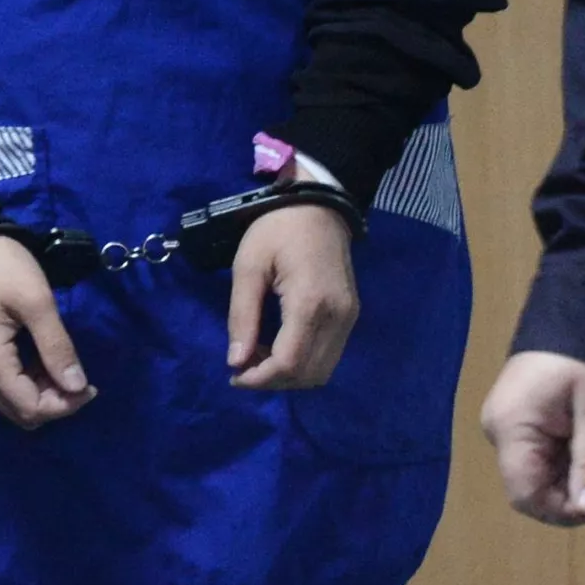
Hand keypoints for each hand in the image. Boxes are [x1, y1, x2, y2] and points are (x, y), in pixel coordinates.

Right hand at [0, 232, 94, 429]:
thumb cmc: (1, 267)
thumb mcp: (37, 300)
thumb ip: (56, 345)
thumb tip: (77, 386)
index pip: (30, 409)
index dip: (64, 405)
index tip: (91, 386)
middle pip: (21, 413)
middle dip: (55, 403)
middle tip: (82, 378)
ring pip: (13, 403)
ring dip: (43, 394)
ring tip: (67, 369)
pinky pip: (4, 388)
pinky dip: (29, 383)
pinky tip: (46, 362)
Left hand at [226, 199, 359, 388]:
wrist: (318, 204)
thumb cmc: (278, 228)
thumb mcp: (249, 265)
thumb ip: (242, 315)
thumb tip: (236, 362)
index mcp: (310, 302)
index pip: (290, 363)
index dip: (260, 379)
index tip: (234, 375)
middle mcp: (337, 316)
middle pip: (308, 374)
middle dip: (272, 381)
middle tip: (243, 367)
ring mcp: (348, 317)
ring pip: (321, 371)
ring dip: (289, 375)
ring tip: (259, 356)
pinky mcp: (350, 314)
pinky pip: (329, 355)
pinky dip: (303, 363)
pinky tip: (279, 346)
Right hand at [480, 350, 584, 524]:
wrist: (578, 306)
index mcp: (510, 427)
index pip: (526, 495)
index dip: (563, 510)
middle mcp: (500, 430)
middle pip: (536, 486)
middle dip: (579, 484)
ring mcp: (509, 422)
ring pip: (545, 472)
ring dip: (582, 468)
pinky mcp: (521, 416)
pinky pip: (545, 453)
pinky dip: (575, 453)